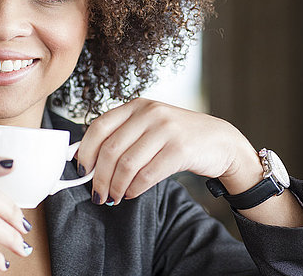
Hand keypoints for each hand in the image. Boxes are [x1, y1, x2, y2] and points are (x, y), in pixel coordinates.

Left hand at [77, 98, 260, 204]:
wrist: (221, 141)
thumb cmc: (179, 136)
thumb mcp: (150, 125)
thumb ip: (123, 135)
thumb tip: (88, 160)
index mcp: (137, 105)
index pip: (99, 126)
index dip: (86, 151)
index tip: (81, 170)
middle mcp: (150, 113)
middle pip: (110, 150)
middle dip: (99, 177)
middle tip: (97, 194)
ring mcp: (166, 130)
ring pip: (127, 165)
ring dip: (115, 186)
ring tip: (113, 197)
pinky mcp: (180, 149)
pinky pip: (147, 175)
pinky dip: (134, 189)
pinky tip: (131, 193)